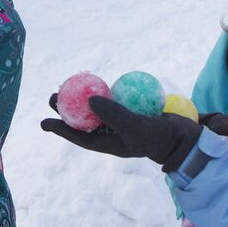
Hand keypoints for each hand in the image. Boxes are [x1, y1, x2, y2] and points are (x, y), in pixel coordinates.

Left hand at [41, 96, 201, 170]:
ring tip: (67, 87)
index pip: (79, 137)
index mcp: (108, 143)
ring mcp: (121, 122)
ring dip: (82, 100)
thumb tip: (90, 99)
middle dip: (67, 110)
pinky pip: (113, 101)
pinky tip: (97, 82)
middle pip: (84, 121)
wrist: (183, 137)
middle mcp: (112, 133)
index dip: (61, 129)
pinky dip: (104, 93)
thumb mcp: (134, 126)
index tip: (44, 122)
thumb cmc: (158, 136)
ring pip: (96, 110)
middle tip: (53, 96)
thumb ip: (113, 114)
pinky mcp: (131, 112)